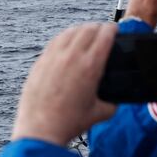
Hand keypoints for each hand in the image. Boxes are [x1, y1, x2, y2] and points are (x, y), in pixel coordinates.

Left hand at [11, 23, 117, 145]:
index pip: (105, 35)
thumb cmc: (70, 123)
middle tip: (103, 31)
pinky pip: (55, 41)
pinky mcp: (41, 62)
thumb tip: (115, 101)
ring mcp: (54, 57)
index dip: (113, 29)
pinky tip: (67, 41)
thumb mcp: (99, 114)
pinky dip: (65, 37)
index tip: (115, 30)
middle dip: (98, 27)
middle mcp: (72, 56)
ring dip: (81, 29)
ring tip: (86, 33)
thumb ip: (112, 104)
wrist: (41, 129)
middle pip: (88, 29)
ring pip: (70, 32)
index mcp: (90, 66)